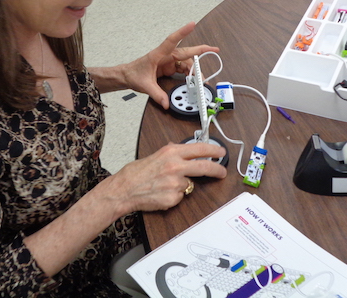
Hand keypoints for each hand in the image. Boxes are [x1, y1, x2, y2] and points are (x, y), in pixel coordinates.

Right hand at [110, 142, 226, 213]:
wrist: (124, 189)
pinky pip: (181, 196)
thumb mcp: (156, 155)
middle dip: (217, 169)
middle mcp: (175, 166)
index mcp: (171, 152)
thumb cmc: (136, 173)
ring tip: (165, 184)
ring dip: (183, 185)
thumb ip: (172, 153)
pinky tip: (163, 192)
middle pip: (204, 167)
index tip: (221, 152)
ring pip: (190, 184)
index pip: (199, 148)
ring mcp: (175, 182)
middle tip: (222, 171)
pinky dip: (175, 195)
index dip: (214, 150)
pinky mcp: (173, 197)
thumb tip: (184, 150)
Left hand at [123, 22, 218, 108]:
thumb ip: (157, 94)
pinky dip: (189, 73)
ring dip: (194, 69)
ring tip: (201, 78)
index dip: (182, 32)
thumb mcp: (145, 86)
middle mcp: (165, 56)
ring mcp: (168, 61)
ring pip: (186, 62)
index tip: (192, 24)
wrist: (127, 76)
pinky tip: (193, 79)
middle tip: (214, 49)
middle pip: (186, 51)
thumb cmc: (133, 74)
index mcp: (158, 55)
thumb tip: (166, 103)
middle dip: (200, 50)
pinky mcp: (169, 67)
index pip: (172, 40)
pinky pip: (182, 68)